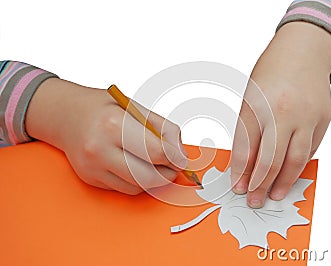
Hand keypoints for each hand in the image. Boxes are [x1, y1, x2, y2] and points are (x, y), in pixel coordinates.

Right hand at [26, 78, 187, 194]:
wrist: (66, 116)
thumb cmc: (103, 109)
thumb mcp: (136, 107)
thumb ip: (163, 128)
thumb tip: (180, 153)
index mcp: (114, 125)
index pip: (157, 152)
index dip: (176, 158)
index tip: (182, 158)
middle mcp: (100, 148)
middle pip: (149, 176)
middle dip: (168, 174)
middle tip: (173, 165)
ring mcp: (93, 167)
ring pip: (138, 187)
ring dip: (154, 179)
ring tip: (156, 164)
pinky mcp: (90, 178)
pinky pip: (124, 189)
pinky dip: (138, 181)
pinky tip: (136, 166)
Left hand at [231, 22, 330, 207]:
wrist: (302, 51)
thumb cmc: (270, 75)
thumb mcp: (250, 99)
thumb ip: (249, 131)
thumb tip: (246, 165)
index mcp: (257, 106)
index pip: (246, 149)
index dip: (241, 173)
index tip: (238, 187)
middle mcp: (282, 112)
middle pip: (271, 160)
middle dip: (260, 185)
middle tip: (254, 200)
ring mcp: (306, 116)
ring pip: (295, 160)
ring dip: (284, 182)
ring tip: (275, 195)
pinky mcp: (323, 119)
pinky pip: (310, 149)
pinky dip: (299, 164)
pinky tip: (291, 174)